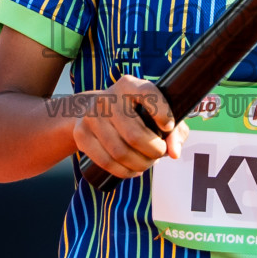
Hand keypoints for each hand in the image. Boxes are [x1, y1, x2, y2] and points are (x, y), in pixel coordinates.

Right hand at [71, 75, 189, 179]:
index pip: (148, 94)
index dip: (162, 113)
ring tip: (147, 163)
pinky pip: (106, 162)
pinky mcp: (82, 134)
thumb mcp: (154, 112)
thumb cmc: (131, 112)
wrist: (90, 110)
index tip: (168, 127)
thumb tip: (174, 153)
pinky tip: (133, 170)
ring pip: (120, 152)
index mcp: (129, 85)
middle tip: (159, 153)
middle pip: (135, 135)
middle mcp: (108, 98)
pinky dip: (124, 172)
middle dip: (153, 151)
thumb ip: (174, 129)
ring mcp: (91, 116)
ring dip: (140, 164)